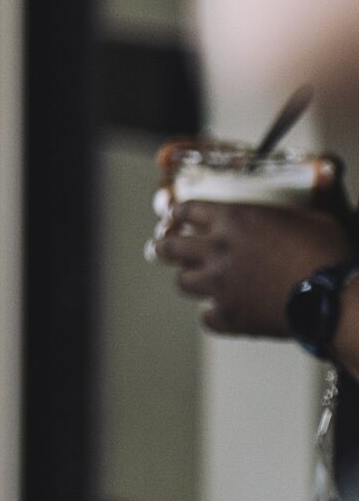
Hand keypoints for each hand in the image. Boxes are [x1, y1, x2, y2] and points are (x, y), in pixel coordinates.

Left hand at [154, 194, 353, 348]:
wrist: (335, 297)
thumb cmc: (329, 253)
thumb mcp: (314, 217)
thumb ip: (297, 208)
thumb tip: (322, 181)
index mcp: (234, 219)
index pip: (186, 210)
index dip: (178, 214)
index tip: (174, 218)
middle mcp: (217, 250)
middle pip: (169, 248)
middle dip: (165, 248)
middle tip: (165, 249)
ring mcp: (220, 285)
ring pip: (183, 283)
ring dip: (191, 280)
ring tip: (198, 281)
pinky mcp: (230, 316)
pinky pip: (207, 319)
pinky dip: (216, 317)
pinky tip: (225, 315)